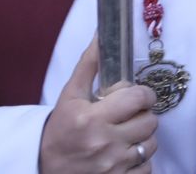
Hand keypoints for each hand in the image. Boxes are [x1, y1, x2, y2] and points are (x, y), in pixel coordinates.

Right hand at [39, 38, 158, 173]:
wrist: (44, 170)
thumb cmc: (60, 131)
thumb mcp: (70, 97)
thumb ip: (90, 65)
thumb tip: (102, 34)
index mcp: (90, 118)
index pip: (138, 98)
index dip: (142, 95)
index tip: (136, 97)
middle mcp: (103, 142)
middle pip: (150, 121)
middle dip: (142, 116)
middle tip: (128, 117)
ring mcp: (112, 166)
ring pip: (151, 144)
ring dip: (142, 139)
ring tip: (124, 137)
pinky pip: (147, 167)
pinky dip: (139, 161)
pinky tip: (122, 156)